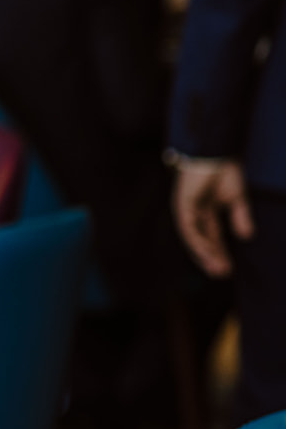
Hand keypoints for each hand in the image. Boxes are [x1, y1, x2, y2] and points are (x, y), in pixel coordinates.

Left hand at [173, 159, 252, 276]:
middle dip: (210, 258)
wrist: (215, 154)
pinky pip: (188, 227)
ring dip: (204, 254)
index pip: (211, 237)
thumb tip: (246, 236)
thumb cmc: (224, 172)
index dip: (219, 253)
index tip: (228, 269)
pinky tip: (207, 252)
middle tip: (221, 274)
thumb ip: (240, 216)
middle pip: (200, 241)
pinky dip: (197, 241)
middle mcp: (193, 213)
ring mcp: (186, 209)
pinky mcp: (181, 205)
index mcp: (205, 211)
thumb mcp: (236, 198)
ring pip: (193, 238)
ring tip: (216, 268)